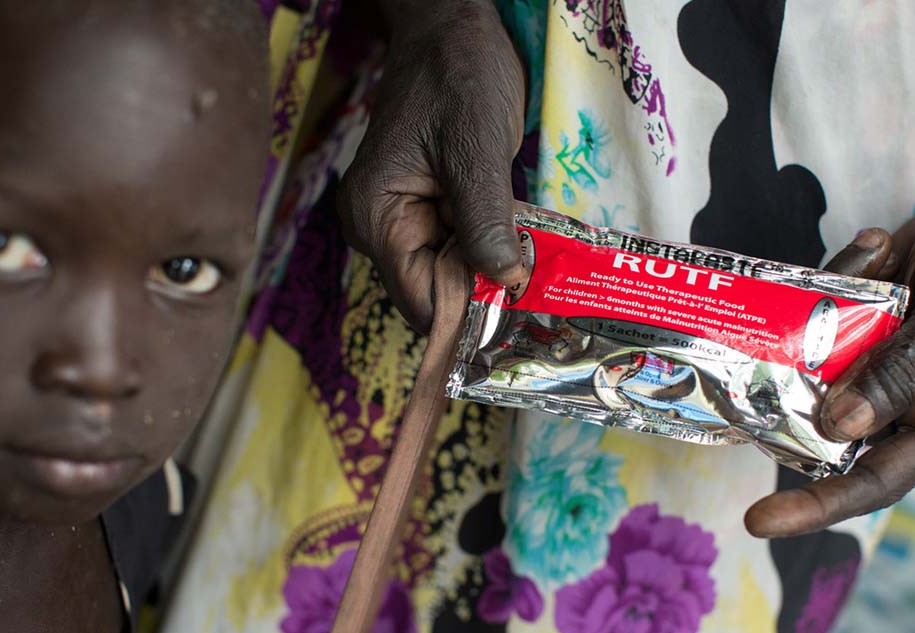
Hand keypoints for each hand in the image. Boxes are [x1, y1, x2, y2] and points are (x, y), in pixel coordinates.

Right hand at [338, 0, 525, 331]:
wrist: (450, 29)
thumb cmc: (458, 76)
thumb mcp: (476, 148)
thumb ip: (485, 220)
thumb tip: (503, 283)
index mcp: (377, 217)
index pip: (418, 297)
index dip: (466, 314)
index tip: (516, 321)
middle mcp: (380, 228)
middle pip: (432, 292)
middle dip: (482, 296)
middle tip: (538, 299)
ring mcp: (402, 221)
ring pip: (449, 274)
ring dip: (490, 275)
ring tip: (535, 274)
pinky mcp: (426, 211)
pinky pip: (458, 248)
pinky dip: (489, 252)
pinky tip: (521, 251)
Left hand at [746, 175, 914, 536]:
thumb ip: (906, 366)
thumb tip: (841, 425)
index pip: (880, 478)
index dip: (819, 504)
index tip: (760, 521)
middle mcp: (910, 407)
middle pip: (834, 436)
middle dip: (790, 411)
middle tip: (746, 384)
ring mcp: (876, 377)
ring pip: (814, 382)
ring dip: (811, 339)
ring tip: (860, 277)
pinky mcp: (854, 345)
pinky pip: (814, 336)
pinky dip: (823, 296)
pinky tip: (873, 255)